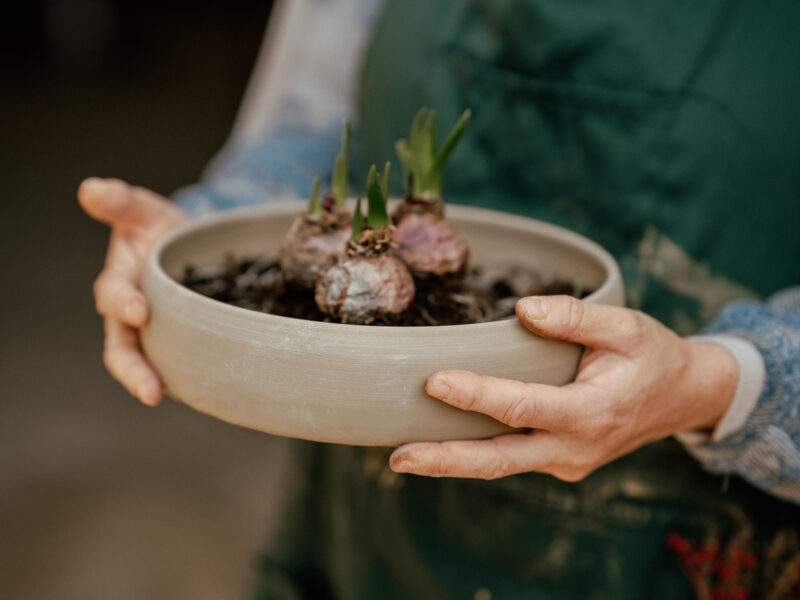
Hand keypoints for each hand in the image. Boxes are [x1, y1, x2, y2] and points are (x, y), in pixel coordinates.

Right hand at [78, 177, 185, 405]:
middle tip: (149, 389)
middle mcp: (133, 316)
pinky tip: (207, 392)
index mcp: (122, 283)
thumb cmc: (163, 231)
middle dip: (133, 369)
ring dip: (152, 383)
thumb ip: (122, 203)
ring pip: (147, 365)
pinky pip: (180, 368)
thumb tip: (92, 189)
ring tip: (165, 399)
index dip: (123, 304)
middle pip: (122, 349)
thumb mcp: (147, 211)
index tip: (141, 311)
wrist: (193, 248)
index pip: (113, 298)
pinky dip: (186, 382)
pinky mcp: (180, 346)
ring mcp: (156, 335)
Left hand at [390, 295, 737, 480]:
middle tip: (398, 457)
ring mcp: (567, 462)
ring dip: (453, 463)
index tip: (434, 383)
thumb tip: (524, 308)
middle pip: (500, 459)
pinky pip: (513, 459)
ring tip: (404, 456)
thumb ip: (577, 316)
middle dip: (446, 461)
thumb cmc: (654, 356)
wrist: (684, 398)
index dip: (477, 396)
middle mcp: (575, 447)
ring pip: (502, 465)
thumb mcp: (628, 326)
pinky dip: (475, 454)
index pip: (522, 407)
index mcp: (592, 412)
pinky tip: (441, 444)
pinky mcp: (560, 461)